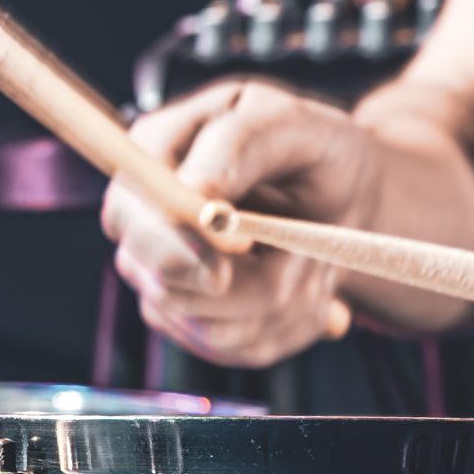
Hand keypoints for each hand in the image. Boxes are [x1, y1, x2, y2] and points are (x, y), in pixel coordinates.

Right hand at [102, 80, 382, 366]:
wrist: (343, 195)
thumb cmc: (316, 149)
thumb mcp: (294, 126)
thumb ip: (239, 145)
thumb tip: (195, 190)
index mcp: (154, 153)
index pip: (130, 214)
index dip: (172, 250)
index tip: (223, 272)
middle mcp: (147, 220)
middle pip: (164, 287)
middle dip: (251, 285)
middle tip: (311, 260)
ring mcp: (164, 274)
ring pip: (211, 328)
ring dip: (284, 303)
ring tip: (316, 259)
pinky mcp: (196, 319)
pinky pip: (241, 348)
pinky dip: (291, 324)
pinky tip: (308, 285)